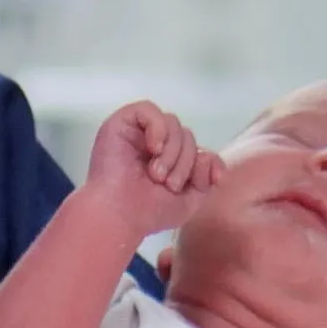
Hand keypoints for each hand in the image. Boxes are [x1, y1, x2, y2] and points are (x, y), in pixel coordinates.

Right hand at [86, 100, 213, 230]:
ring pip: (173, 123)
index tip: (207, 182)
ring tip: (156, 175)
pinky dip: (158, 129)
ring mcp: (138, 132)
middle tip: (169, 184)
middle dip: (185, 162)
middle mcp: (154, 143)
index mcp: (169, 159)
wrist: (118, 216)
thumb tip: (208, 155)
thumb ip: (207, 178)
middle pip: (187, 135)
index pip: (197, 148)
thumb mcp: (190, 200)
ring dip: (172, 152)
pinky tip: (153, 149)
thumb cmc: (148, 213)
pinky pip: (149, 110)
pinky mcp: (122, 122)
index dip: (206, 161)